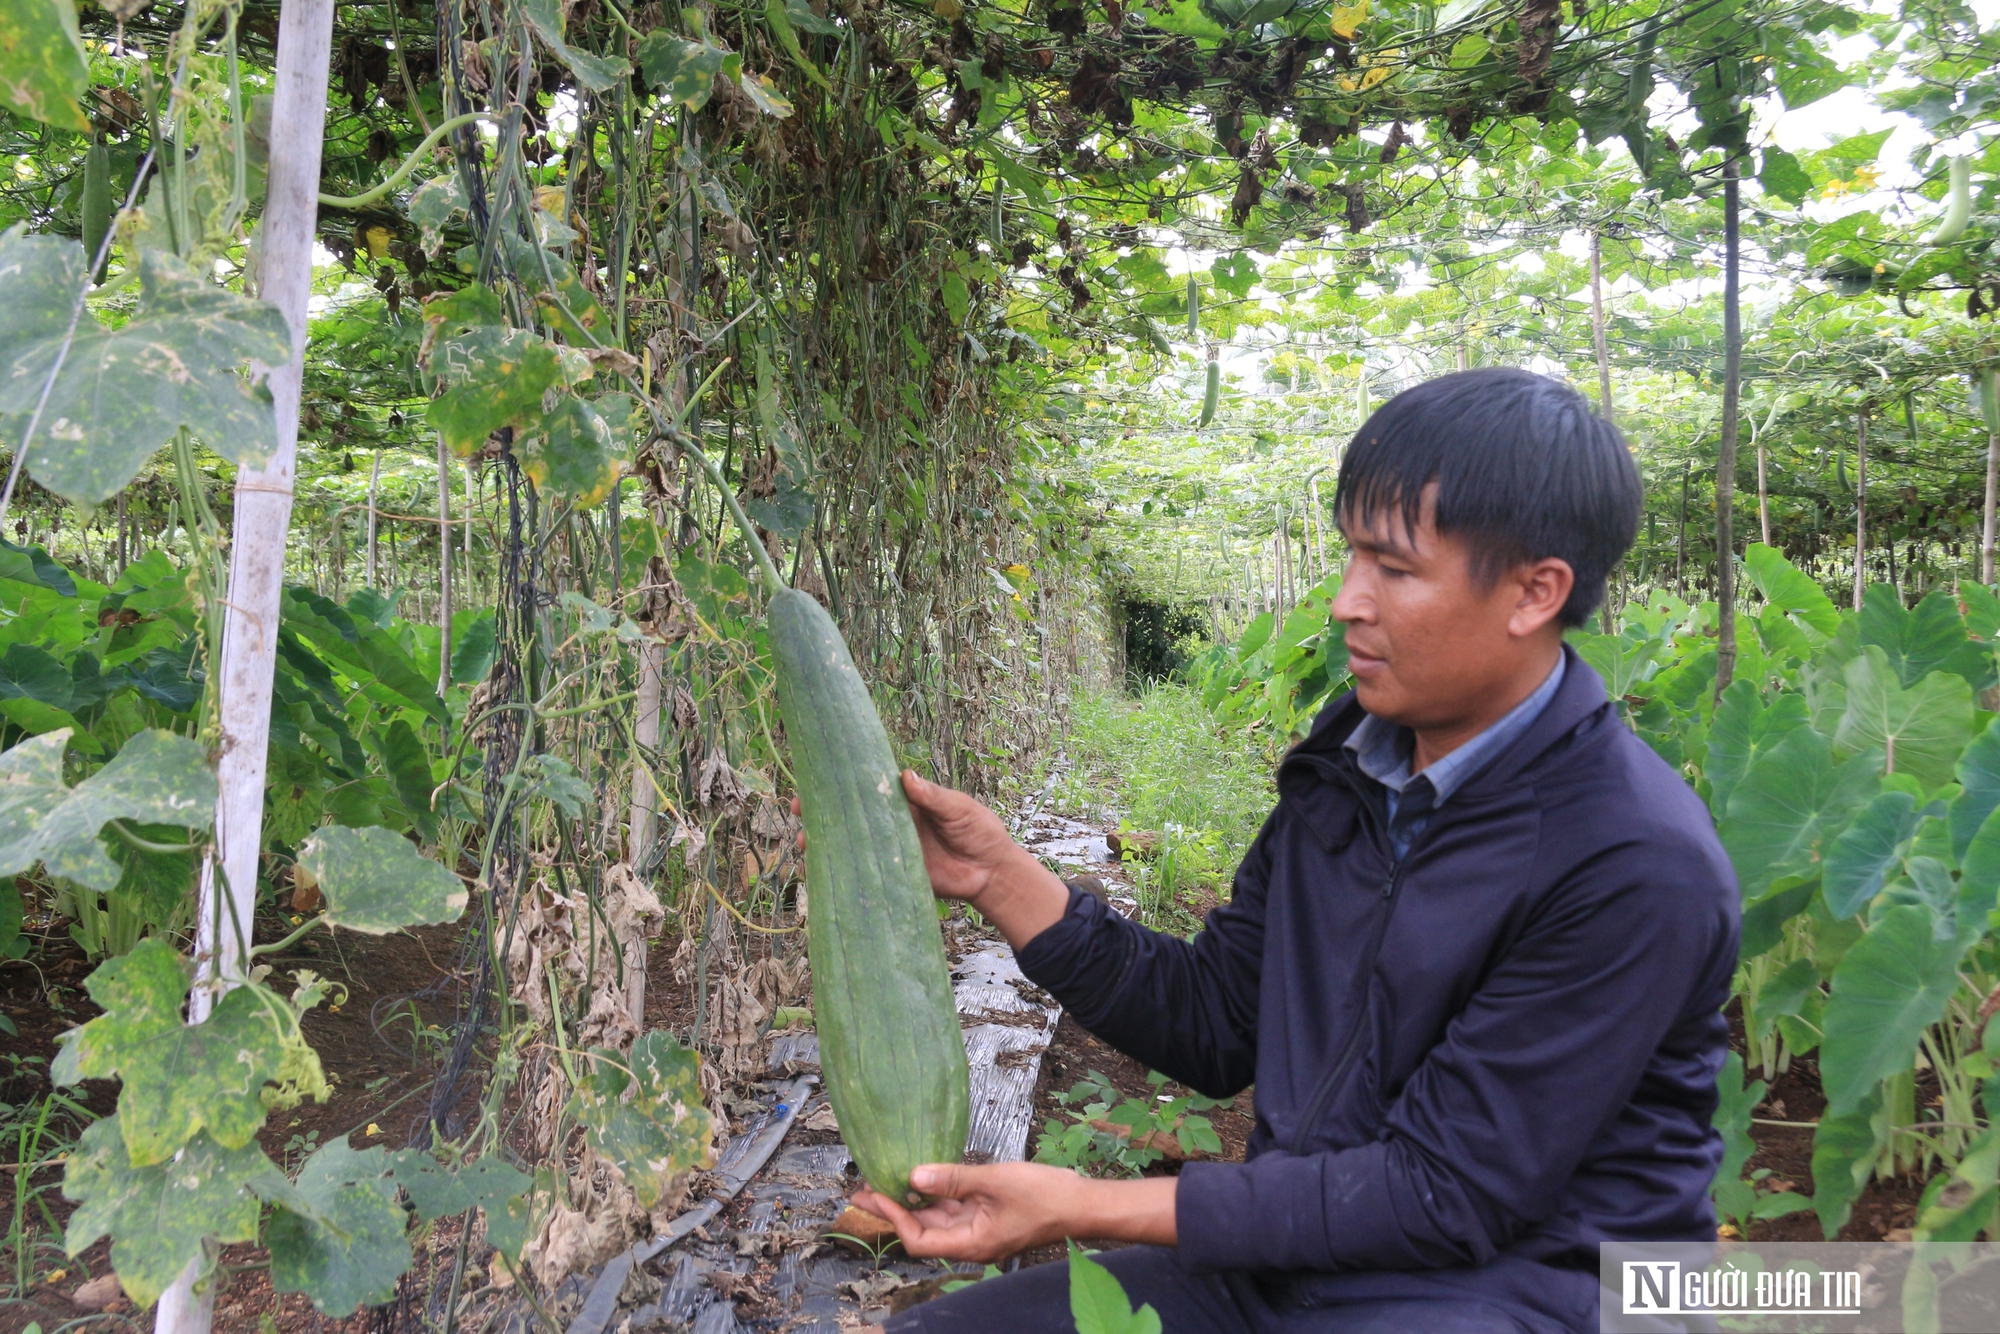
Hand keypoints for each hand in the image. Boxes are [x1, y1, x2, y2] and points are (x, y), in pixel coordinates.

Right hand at [792, 773, 1068, 948]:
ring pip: (852, 842)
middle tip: (797, 810)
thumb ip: (933, 796)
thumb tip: (906, 776)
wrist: (992, 872)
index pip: (870, 787)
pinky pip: (866, 870)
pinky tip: (822, 869)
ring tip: (801, 843)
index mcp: (907, 802)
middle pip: (852, 815)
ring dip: (826, 842)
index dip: (844, 783)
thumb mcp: (958, 808)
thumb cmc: (980, 831)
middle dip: (823, 812)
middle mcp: (894, 823)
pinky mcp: (895, 874)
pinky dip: (844, 870)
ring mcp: (892, 849)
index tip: (819, 779)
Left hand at [851, 1163, 1179, 1262]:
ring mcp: (981, 1228)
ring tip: (887, 1179)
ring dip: (914, 1200)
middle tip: (866, 1188)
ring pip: (938, 1217)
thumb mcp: (994, 1182)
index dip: (895, 1218)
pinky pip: (956, 1207)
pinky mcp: (990, 1214)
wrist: (1083, 1203)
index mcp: (972, 1243)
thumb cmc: (1044, 1195)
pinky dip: (939, 1193)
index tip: (876, 1194)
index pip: (920, 1239)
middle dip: (895, 1209)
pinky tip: (925, 1175)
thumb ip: (954, 1178)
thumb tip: (913, 1174)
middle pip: (924, 1229)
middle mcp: (972, 1241)